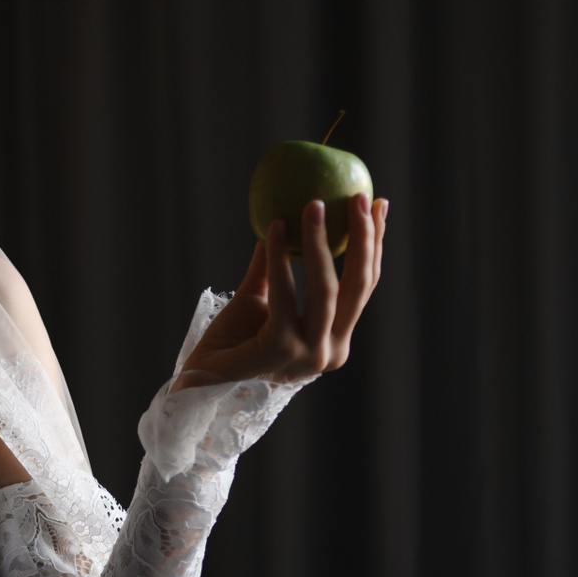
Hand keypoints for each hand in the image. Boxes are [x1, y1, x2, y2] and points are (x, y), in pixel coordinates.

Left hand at [173, 194, 387, 389]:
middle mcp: (329, 351)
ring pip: (326, 290)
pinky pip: (284, 295)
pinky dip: (280, 258)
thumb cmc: (233, 340)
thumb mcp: (260, 296)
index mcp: (334, 339)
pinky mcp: (279, 352)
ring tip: (313, 203)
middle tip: (357, 199)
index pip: (363, 288)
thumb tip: (285, 217)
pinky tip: (275, 229)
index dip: (374, 246)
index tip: (376, 206)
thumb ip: (274, 266)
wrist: (200, 377)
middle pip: (358, 288)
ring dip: (320, 242)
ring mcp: (307, 355)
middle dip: (364, 239)